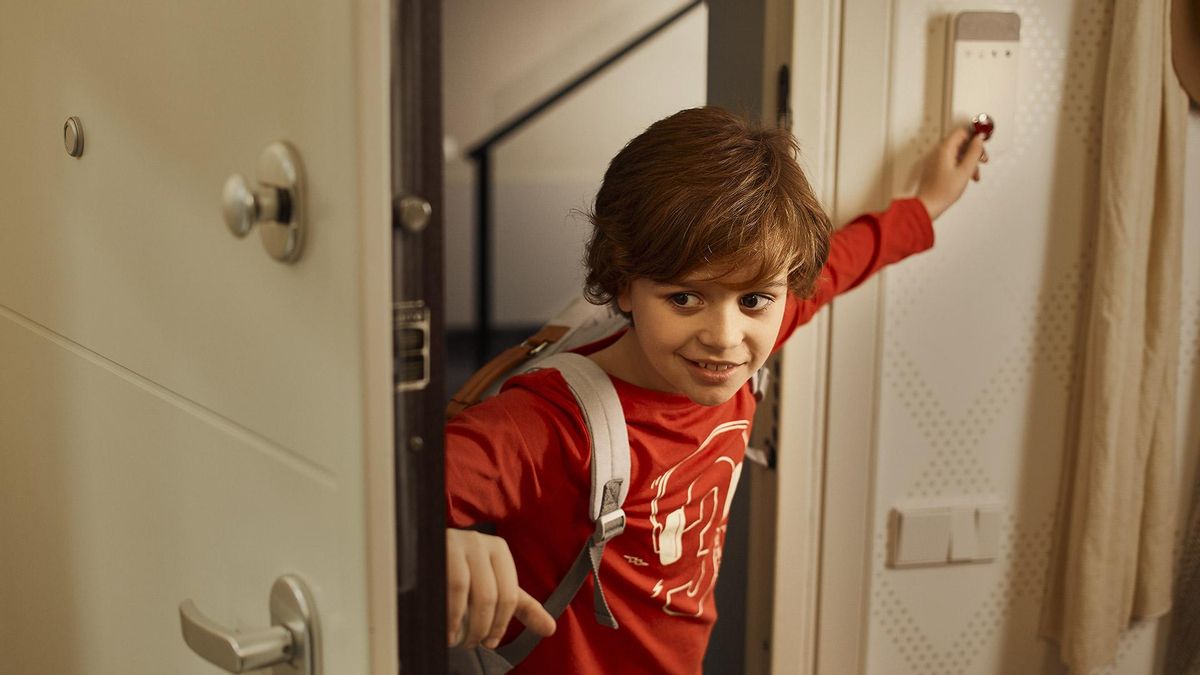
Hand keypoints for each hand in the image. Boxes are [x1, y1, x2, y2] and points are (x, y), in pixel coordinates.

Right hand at [446, 528, 555, 648]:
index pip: (510, 595)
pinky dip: (449, 614)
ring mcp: (457, 543)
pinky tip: (447, 630)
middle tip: (472, 643)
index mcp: (499, 550)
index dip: (501, 625)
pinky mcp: (437, 550)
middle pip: (490, 595)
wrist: (425, 556)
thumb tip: (550, 628)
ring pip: (467, 591)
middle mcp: (480, 542)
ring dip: (463, 623)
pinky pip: (446, 586)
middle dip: (482, 627)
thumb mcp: (496, 588)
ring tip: (457, 640)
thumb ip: (523, 607)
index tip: (490, 642)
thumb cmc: (464, 574)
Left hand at [915, 127, 987, 219]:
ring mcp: (936, 160)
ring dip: (969, 161)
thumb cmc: (942, 192)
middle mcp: (938, 152)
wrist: (928, 206)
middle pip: (960, 142)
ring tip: (974, 174)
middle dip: (973, 150)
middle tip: (982, 159)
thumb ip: (973, 153)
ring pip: (957, 153)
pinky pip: (951, 161)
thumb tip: (978, 140)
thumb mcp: (965, 171)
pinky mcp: (936, 168)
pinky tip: (966, 177)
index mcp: (945, 150)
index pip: (962, 132)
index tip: (983, 140)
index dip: (974, 135)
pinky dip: (961, 166)